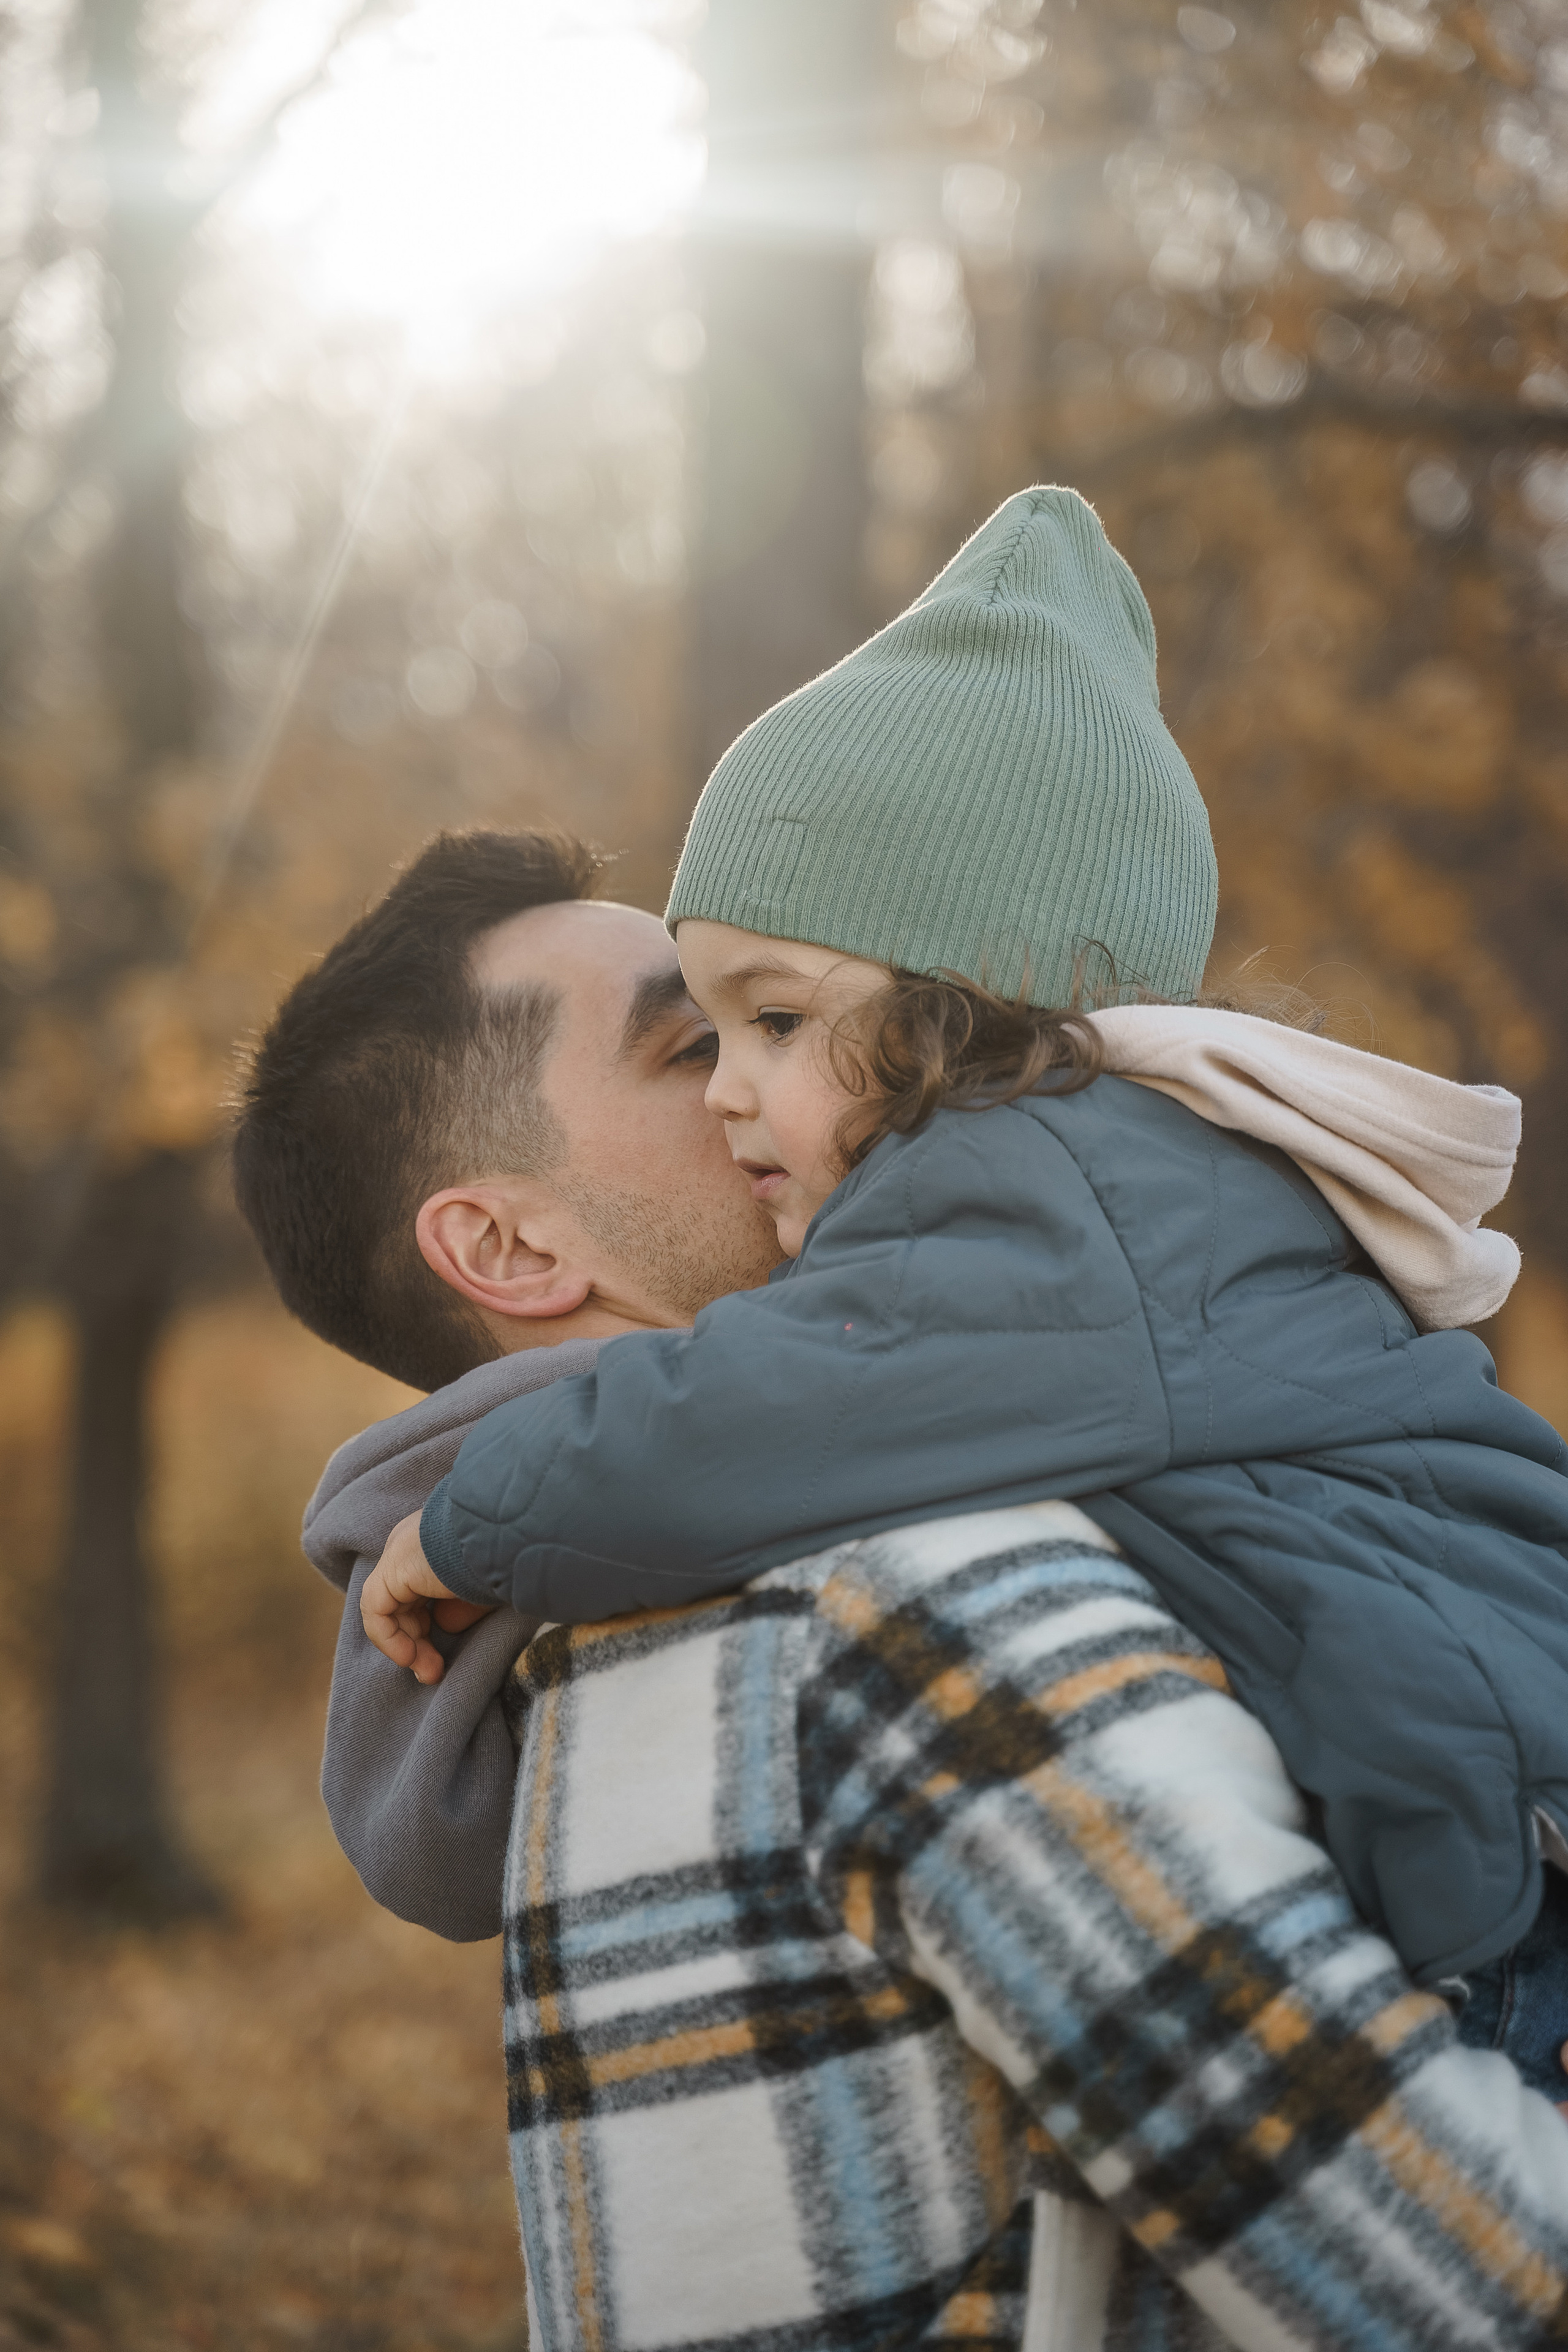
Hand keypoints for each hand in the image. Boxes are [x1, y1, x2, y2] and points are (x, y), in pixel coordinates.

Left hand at [360, 1509, 492, 1684]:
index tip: (444, 1656)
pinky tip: (410, 1658)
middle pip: (402, 1604)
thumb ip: (460, 1607)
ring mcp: (398, 1553)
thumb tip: (444, 1625)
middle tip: (435, 1672)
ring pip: (388, 1610)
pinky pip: (376, 1611)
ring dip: (406, 1648)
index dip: (427, 1627)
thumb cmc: (506, 1558)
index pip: (416, 1591)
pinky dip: (389, 1639)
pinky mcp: (390, 1569)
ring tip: (429, 1673)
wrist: (507, 1535)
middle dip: (418, 1643)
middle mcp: (410, 1544)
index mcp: (432, 1542)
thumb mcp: (482, 1589)